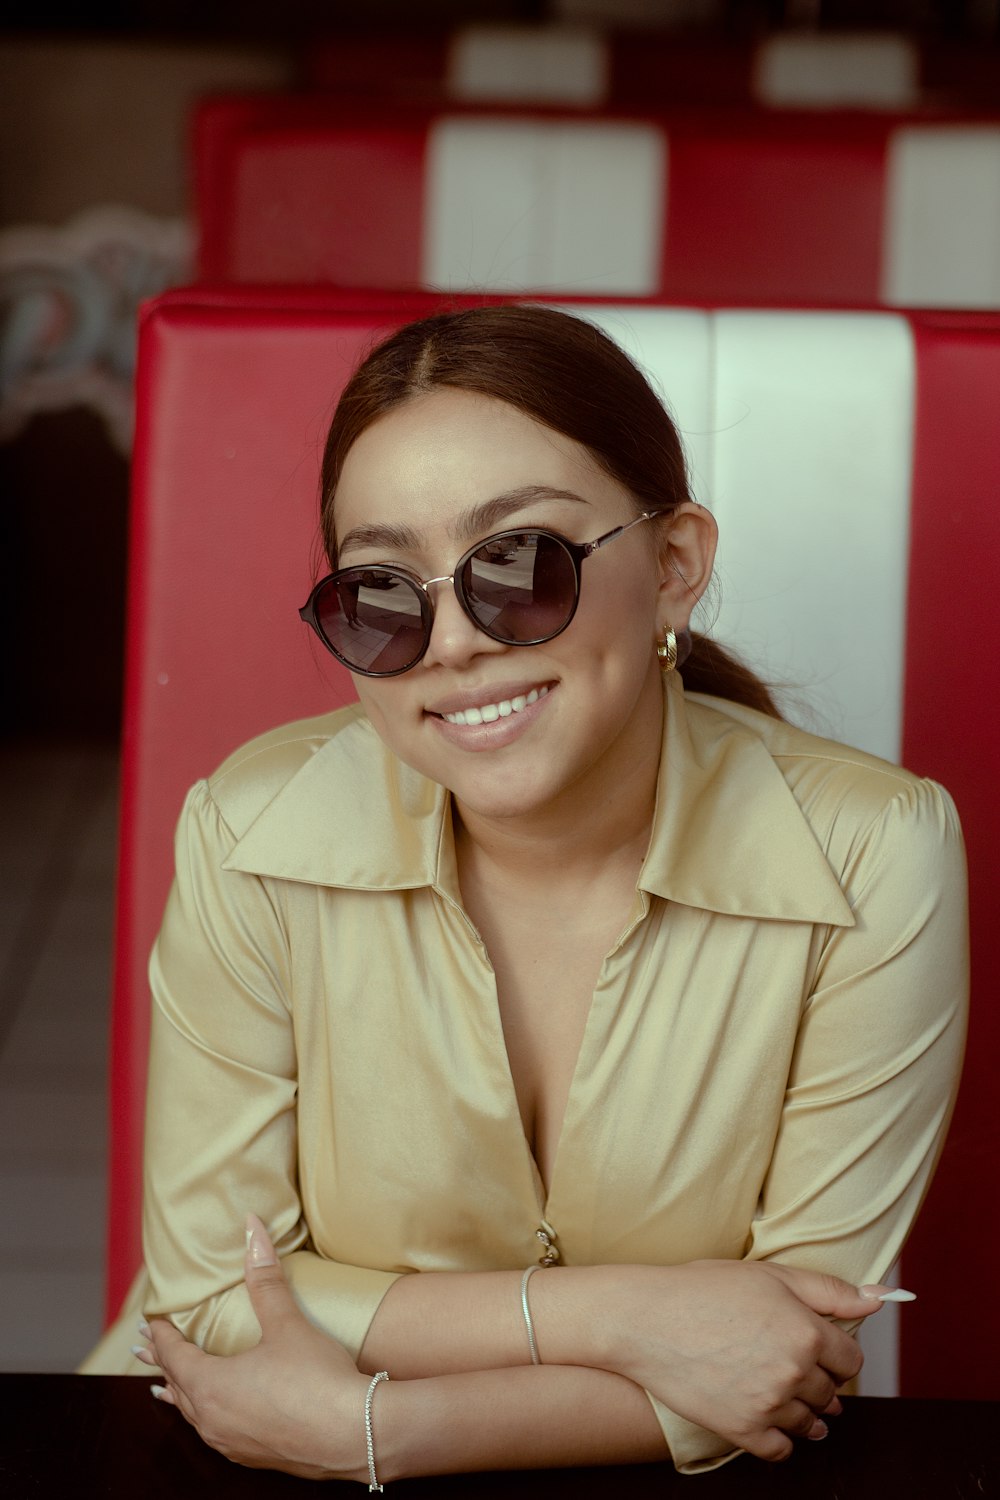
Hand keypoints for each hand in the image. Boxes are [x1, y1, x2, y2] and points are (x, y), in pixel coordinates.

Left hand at [135, 1214, 369, 1478]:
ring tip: (167, 1388)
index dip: (162, 1334)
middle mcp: (212, 1419)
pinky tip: (216, 1417)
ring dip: (180, 1393)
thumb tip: (252, 1228)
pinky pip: (214, 1433)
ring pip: (193, 1415)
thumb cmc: (317, 1379)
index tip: (151, 1320)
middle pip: (177, 1386)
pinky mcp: (254, 1455)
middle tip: (145, 1349)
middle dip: (162, 1363)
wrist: (355, 1434)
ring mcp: (232, 1442)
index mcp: (211, 1386)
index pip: (174, 1355)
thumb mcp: (287, 1324)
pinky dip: (204, 1416)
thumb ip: (265, 1278)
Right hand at [595, 1259, 890, 1461]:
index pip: (850, 1359)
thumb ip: (830, 1290)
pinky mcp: (743, 1430)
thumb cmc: (704, 1289)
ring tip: (771, 1384)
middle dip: (814, 1378)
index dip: (833, 1351)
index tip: (811, 1344)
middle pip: (830, 1392)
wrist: (646, 1319)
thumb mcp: (771, 1276)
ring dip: (799, 1408)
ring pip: (809, 1423)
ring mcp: (770, 1405)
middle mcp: (794, 1371)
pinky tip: (762, 1412)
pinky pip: (781, 1449)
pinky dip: (778, 1437)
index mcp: (807, 1331)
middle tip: (780, 1357)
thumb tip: (878, 1299)